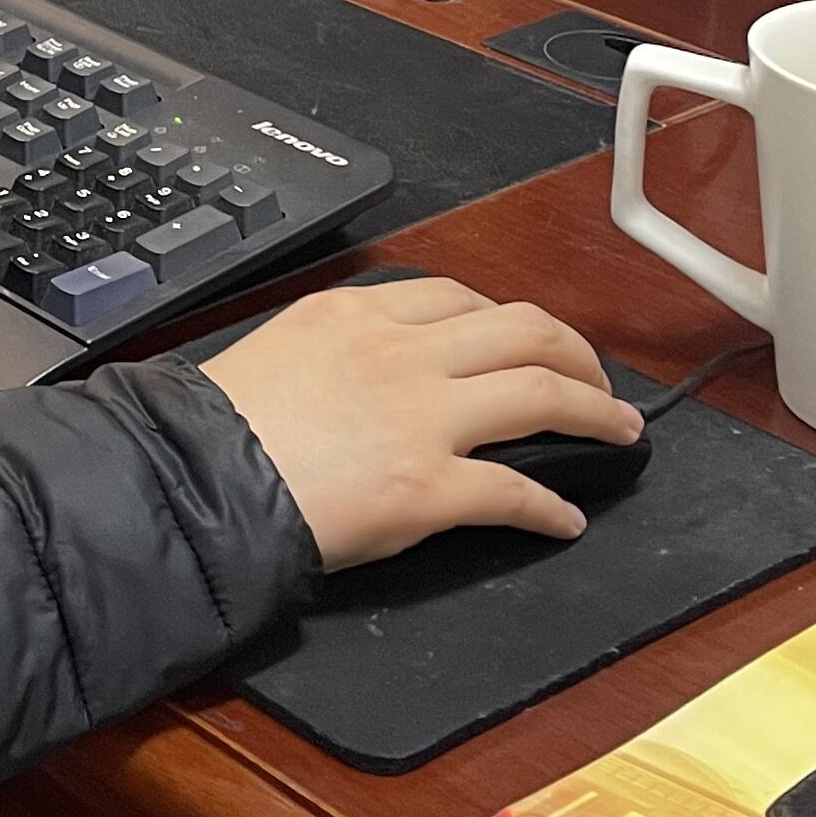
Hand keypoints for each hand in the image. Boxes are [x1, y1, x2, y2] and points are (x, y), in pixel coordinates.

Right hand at [197, 276, 639, 568]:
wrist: (195, 479)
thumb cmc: (217, 425)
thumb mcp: (276, 351)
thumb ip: (332, 349)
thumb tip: (363, 376)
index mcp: (356, 314)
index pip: (457, 297)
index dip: (506, 318)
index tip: (525, 337)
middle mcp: (400, 353)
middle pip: (522, 329)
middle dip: (575, 352)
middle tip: (596, 378)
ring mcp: (423, 418)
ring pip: (542, 392)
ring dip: (595, 410)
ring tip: (620, 429)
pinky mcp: (431, 488)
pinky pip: (515, 492)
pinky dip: (550, 508)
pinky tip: (564, 519)